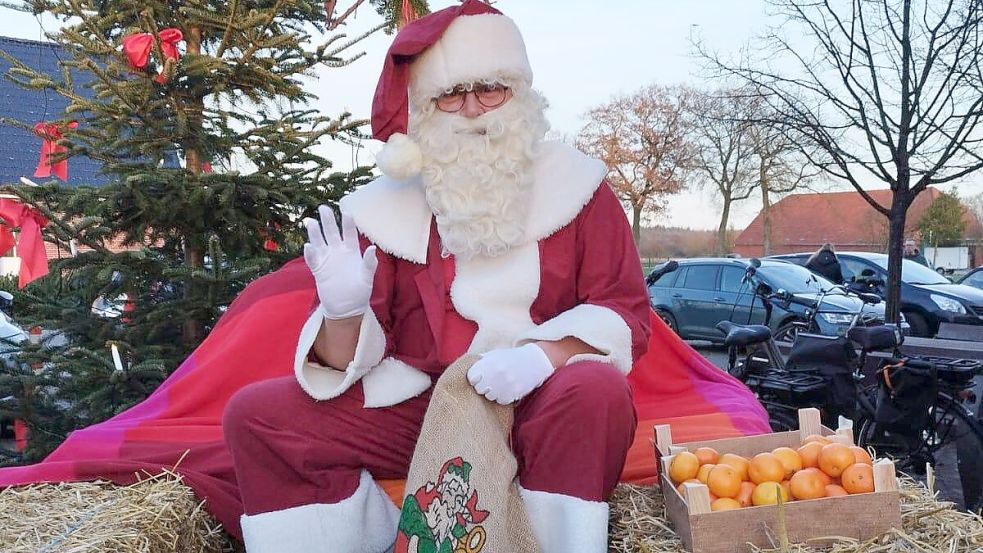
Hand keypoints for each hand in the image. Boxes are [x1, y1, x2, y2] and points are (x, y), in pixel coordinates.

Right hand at [303, 205, 377, 319]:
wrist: (346, 307)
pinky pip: (313, 259)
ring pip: (319, 242)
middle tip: (323, 208)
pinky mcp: (319, 270)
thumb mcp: (367, 278)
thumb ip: (369, 263)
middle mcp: (338, 252)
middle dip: (328, 220)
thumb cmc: (360, 291)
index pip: (350, 233)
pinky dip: (310, 253)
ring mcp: (327, 259)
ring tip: (310, 221)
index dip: (348, 223)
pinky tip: (308, 246)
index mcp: (352, 251)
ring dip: (314, 233)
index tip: (346, 212)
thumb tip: (373, 248)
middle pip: (332, 233)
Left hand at [467, 343, 554, 403]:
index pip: (471, 378)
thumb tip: (460, 371)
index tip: (480, 377)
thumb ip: (477, 363)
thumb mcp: (492, 355)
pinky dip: (503, 397)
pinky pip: (501, 401)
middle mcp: (495, 373)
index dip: (475, 379)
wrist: (534, 360)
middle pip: (479, 389)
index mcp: (488, 362)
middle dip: (483, 386)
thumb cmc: (509, 357)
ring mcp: (505, 384)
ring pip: (490, 397)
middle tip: (492, 381)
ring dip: (493, 393)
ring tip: (501, 384)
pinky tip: (508, 388)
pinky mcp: (514, 392)